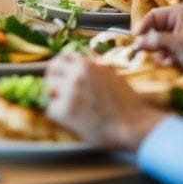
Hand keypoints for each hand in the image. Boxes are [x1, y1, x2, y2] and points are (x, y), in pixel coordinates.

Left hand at [44, 52, 165, 150]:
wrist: (133, 126)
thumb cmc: (126, 105)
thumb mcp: (110, 76)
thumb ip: (92, 70)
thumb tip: (76, 69)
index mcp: (87, 64)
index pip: (62, 57)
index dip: (59, 68)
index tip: (59, 75)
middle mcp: (76, 73)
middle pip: (50, 70)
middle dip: (53, 81)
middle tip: (57, 93)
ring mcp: (70, 91)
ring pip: (49, 90)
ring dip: (56, 99)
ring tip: (71, 110)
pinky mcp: (66, 110)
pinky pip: (51, 111)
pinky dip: (60, 117)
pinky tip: (74, 122)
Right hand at [135, 4, 182, 91]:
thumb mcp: (179, 44)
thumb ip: (156, 41)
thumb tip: (138, 42)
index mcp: (178, 13)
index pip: (152, 16)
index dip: (142, 28)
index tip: (135, 41)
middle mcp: (178, 22)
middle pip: (153, 30)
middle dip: (151, 43)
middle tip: (149, 54)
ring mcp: (180, 36)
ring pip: (158, 43)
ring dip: (159, 53)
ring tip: (166, 61)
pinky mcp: (182, 49)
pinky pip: (166, 52)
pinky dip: (166, 59)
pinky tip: (172, 64)